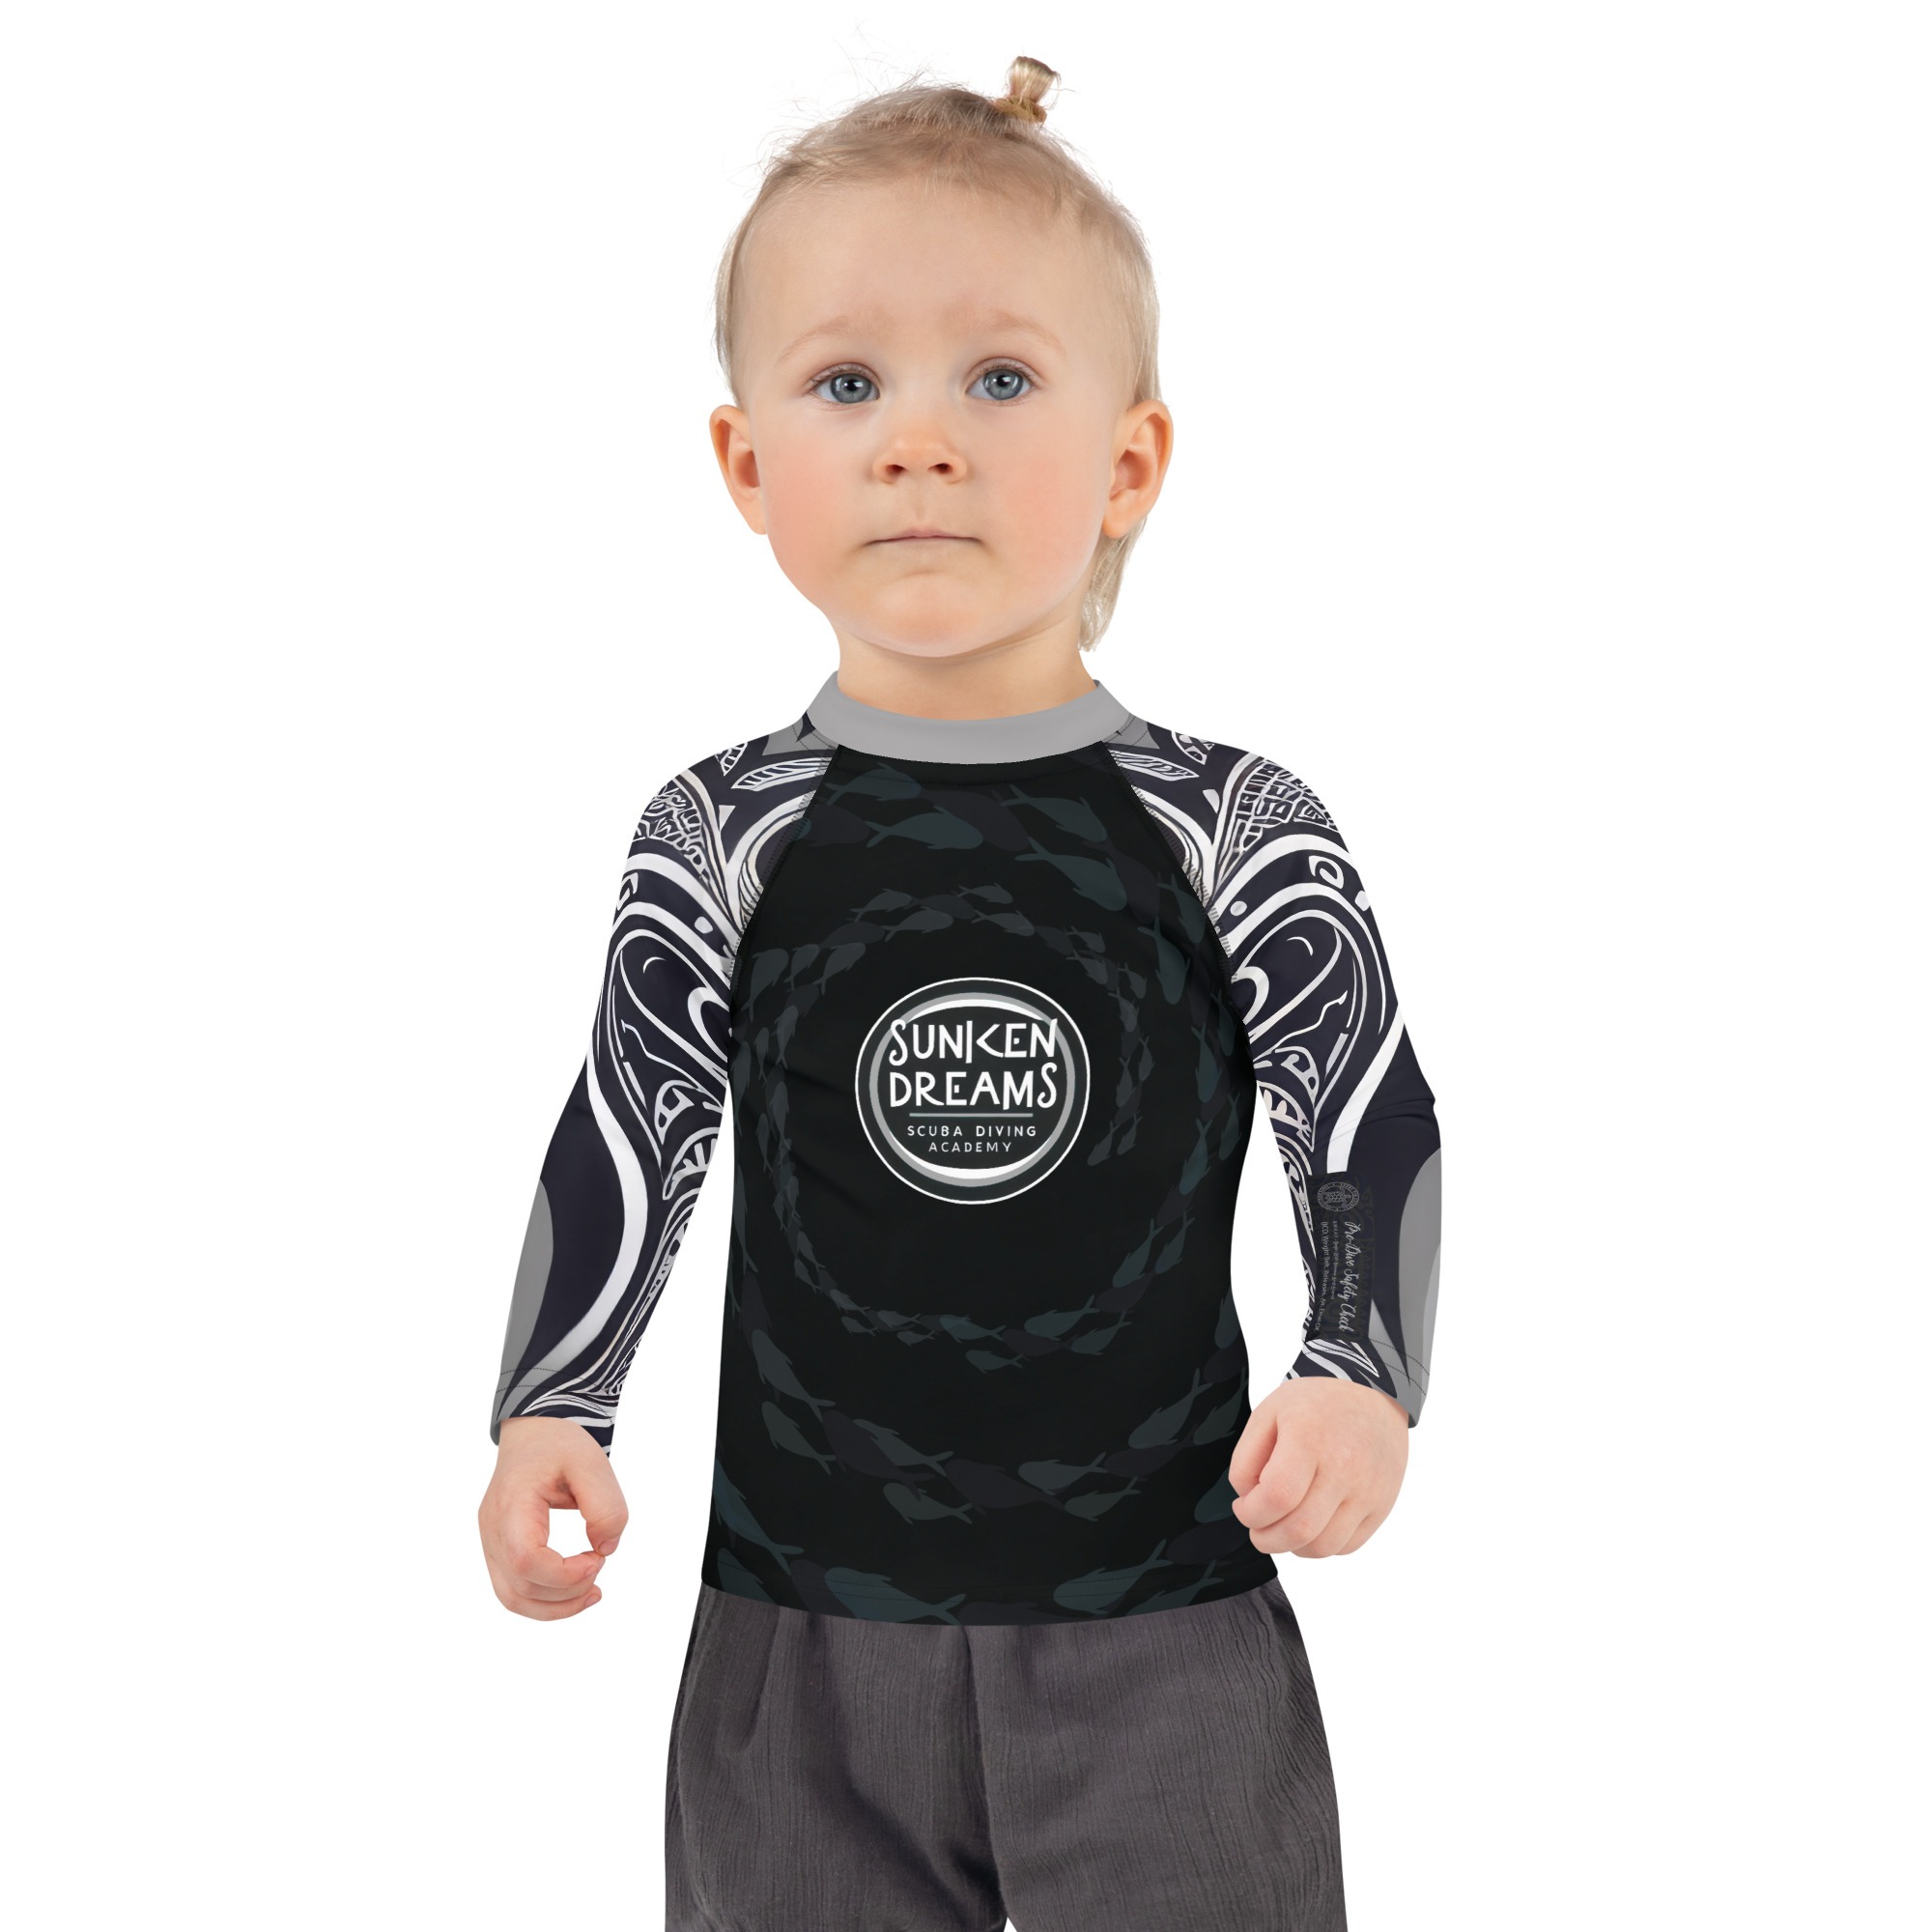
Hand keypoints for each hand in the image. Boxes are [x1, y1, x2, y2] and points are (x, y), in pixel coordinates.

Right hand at [478, 1416, 629, 1618]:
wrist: (534, 1433)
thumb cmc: (560, 1444)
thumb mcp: (593, 1463)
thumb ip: (606, 1507)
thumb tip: (605, 1550)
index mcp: (511, 1503)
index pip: (525, 1559)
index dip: (564, 1574)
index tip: (597, 1558)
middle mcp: (492, 1528)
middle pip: (519, 1587)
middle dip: (566, 1594)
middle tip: (599, 1567)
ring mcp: (490, 1541)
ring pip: (512, 1598)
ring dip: (554, 1607)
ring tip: (592, 1593)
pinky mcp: (498, 1549)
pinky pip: (513, 1588)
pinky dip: (543, 1599)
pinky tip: (573, 1589)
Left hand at [1228, 1378, 1408, 1558]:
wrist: (1373, 1395)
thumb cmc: (1316, 1404)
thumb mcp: (1268, 1412)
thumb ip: (1247, 1457)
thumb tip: (1248, 1499)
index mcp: (1310, 1438)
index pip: (1277, 1496)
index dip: (1251, 1513)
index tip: (1244, 1507)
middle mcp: (1344, 1468)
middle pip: (1300, 1530)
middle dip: (1266, 1539)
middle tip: (1258, 1528)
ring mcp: (1368, 1491)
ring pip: (1324, 1547)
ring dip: (1293, 1546)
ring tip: (1283, 1527)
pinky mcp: (1381, 1506)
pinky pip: (1347, 1546)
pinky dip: (1322, 1545)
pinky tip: (1311, 1525)